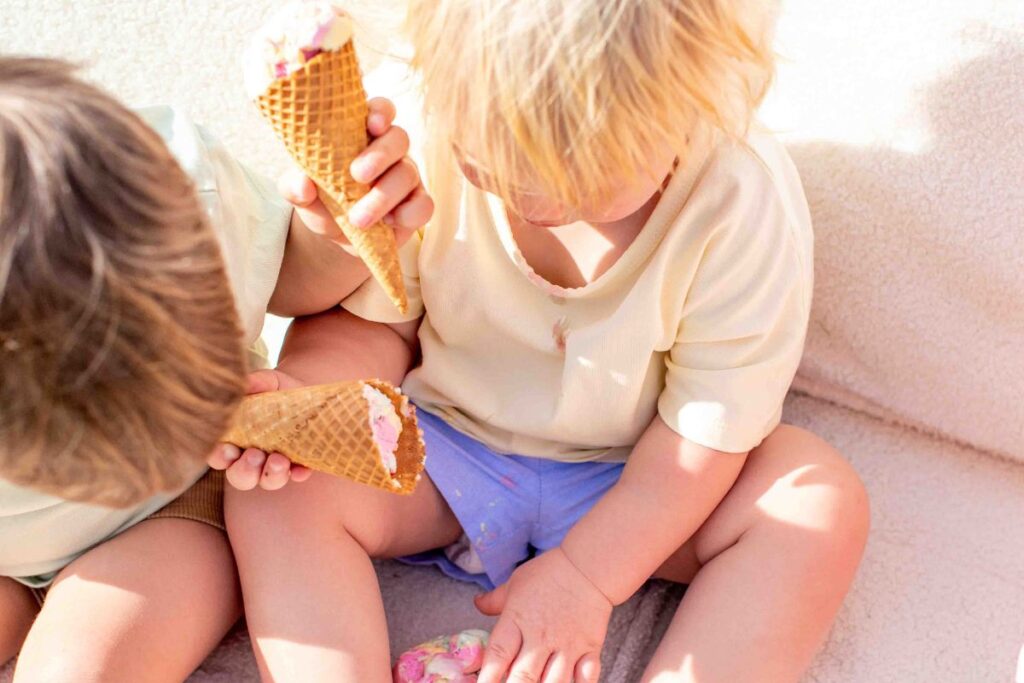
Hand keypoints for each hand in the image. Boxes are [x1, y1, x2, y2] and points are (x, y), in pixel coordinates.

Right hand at [207, 369, 313, 490]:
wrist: (309, 392)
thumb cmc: (277, 389)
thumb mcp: (266, 382)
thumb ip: (254, 382)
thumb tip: (245, 383)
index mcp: (234, 439)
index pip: (218, 456)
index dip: (219, 457)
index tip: (228, 449)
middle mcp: (251, 458)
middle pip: (239, 477)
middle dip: (245, 471)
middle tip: (255, 455)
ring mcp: (274, 464)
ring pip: (267, 481)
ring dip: (271, 475)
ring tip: (279, 460)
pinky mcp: (298, 465)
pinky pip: (297, 475)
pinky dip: (298, 474)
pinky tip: (301, 469)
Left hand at [280, 96, 432, 246]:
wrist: (339, 236)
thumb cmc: (324, 201)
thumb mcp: (303, 194)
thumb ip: (294, 186)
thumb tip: (302, 185)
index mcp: (362, 135)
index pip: (380, 110)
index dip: (380, 112)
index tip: (371, 124)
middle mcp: (389, 150)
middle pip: (399, 138)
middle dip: (380, 155)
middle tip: (357, 175)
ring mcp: (407, 176)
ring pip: (408, 174)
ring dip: (383, 197)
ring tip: (358, 219)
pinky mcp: (417, 204)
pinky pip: (424, 205)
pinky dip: (408, 214)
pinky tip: (389, 223)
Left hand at [475, 547, 610, 682]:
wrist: (589, 566)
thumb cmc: (550, 573)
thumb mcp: (516, 583)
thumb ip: (495, 600)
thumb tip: (476, 603)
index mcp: (518, 620)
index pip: (498, 654)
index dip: (488, 676)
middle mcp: (541, 637)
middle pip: (524, 676)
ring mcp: (567, 646)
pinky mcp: (590, 650)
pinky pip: (585, 678)